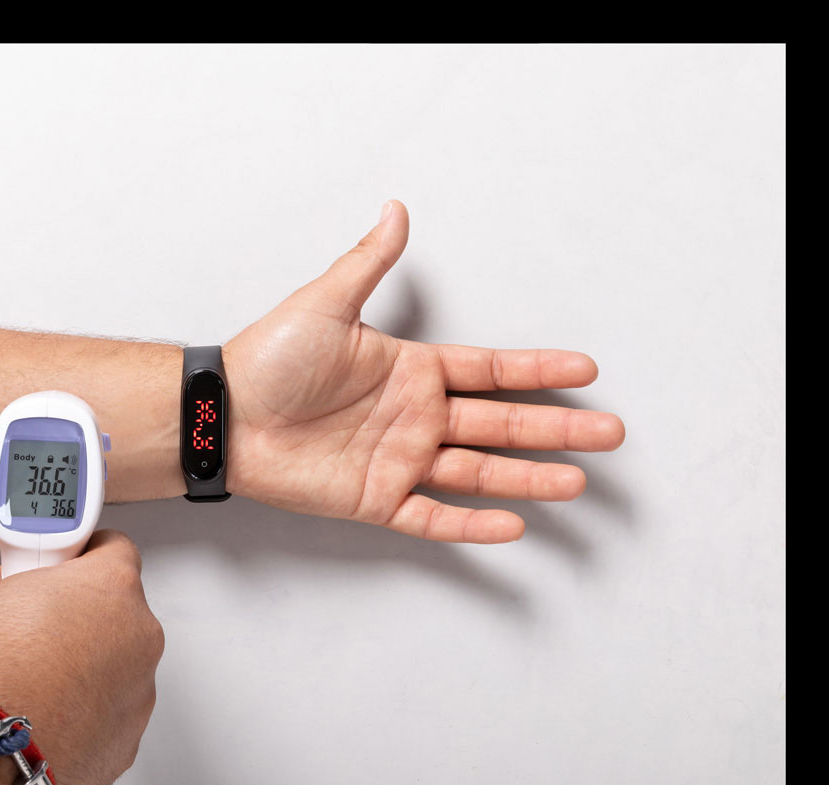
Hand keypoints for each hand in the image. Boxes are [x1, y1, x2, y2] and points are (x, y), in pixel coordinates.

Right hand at [0, 530, 162, 784]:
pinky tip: (45, 706)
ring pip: (116, 659)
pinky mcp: (130, 734)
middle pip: (116, 605)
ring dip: (85, 660)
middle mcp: (137, 635)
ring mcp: (140, 688)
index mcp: (108, 587)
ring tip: (33, 673)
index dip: (81, 552)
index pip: (113, 544)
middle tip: (35, 622)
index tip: (60, 563)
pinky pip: (111, 705)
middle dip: (79, 610)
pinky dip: (86, 704)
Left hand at [224, 200, 624, 543]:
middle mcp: (413, 416)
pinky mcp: (375, 499)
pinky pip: (433, 516)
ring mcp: (398, 459)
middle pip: (500, 424)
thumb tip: (396, 210)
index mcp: (410, 370)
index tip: (585, 370)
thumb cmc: (268, 358)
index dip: (537, 369)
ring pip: (479, 472)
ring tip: (578, 483)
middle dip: (556, 428)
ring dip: (529, 477)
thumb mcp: (325, 303)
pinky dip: (472, 524)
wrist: (223, 415)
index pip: (490, 369)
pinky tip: (513, 525)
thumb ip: (369, 263)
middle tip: (609, 433)